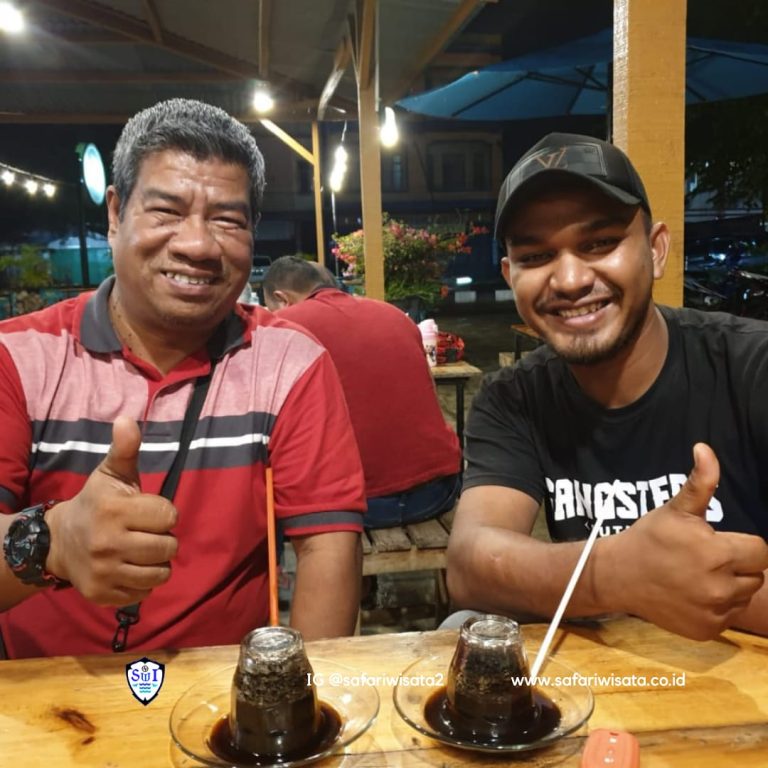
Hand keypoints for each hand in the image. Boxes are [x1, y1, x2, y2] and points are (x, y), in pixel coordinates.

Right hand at [45, 416, 178, 605]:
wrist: (59, 542)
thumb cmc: (97, 502)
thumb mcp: (111, 473)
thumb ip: (125, 448)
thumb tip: (127, 420)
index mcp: (114, 510)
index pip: (168, 516)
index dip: (163, 513)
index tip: (147, 511)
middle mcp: (108, 543)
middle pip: (168, 547)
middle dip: (162, 539)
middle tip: (144, 533)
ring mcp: (104, 572)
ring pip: (160, 574)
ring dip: (157, 562)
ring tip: (141, 551)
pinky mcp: (103, 595)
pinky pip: (144, 593)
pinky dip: (143, 582)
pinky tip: (129, 568)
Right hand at [603, 443, 767, 639]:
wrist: (619, 576)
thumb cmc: (649, 538)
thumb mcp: (675, 509)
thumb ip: (700, 482)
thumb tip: (705, 448)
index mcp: (716, 553)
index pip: (761, 551)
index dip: (741, 544)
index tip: (716, 542)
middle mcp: (719, 587)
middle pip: (756, 574)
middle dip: (738, 564)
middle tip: (706, 558)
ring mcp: (714, 612)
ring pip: (745, 595)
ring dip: (731, 586)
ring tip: (700, 575)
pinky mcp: (708, 630)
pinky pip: (730, 616)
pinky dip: (718, 607)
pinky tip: (694, 594)